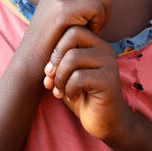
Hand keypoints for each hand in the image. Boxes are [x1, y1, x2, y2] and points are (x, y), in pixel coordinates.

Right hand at [17, 0, 113, 79]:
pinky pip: (97, 9)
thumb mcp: (68, 2)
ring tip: (90, 27)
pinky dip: (99, 23)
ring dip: (104, 17)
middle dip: (106, 7)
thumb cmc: (58, 31)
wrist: (33, 54)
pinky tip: (88, 31)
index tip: (95, 9)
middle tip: (93, 23)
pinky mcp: (63, 9)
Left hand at [43, 25, 133, 140]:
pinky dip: (69, 89)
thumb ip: (57, 62)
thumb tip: (42, 61)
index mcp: (95, 44)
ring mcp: (109, 63)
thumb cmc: (82, 96)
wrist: (105, 122)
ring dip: (60, 77)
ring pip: (72, 57)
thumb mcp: (66, 75)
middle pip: (72, 35)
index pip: (72, 28)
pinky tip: (73, 97)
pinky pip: (79, 77)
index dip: (56, 47)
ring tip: (62, 90)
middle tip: (52, 78)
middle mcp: (104, 49)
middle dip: (56, 59)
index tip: (49, 69)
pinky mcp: (109, 80)